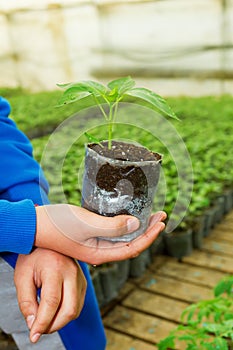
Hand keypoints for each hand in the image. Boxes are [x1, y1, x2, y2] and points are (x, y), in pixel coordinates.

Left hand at [14, 248, 85, 343]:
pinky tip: (54, 311)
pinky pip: (78, 304)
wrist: (48, 242)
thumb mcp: (22, 277)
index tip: (33, 335)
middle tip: (39, 329)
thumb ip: (26, 301)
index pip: (51, 302)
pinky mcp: (83, 282)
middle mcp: (72, 272)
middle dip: (53, 325)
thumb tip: (33, 323)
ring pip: (76, 310)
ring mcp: (80, 277)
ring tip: (45, 320)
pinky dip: (66, 313)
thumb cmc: (33, 256)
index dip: (42, 323)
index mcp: (55, 268)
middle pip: (69, 309)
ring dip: (60, 321)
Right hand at [35, 205, 165, 264]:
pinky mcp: (90, 234)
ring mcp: (95, 243)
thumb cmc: (57, 224)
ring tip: (150, 214)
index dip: (149, 236)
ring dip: (138, 226)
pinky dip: (124, 223)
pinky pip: (113, 231)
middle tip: (160, 215)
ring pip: (123, 237)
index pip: (132, 248)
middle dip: (148, 230)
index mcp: (100, 253)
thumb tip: (136, 225)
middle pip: (130, 243)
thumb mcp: (86, 224)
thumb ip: (112, 226)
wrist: (34, 223)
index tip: (161, 222)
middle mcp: (100, 251)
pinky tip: (128, 215)